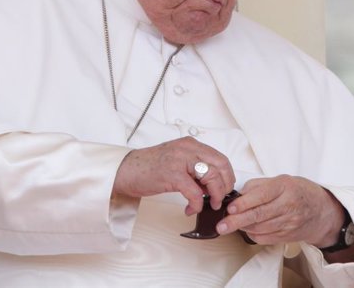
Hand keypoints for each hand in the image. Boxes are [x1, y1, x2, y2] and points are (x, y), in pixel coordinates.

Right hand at [113, 137, 235, 213]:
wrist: (125, 170)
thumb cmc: (150, 168)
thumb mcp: (177, 162)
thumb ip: (195, 169)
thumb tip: (213, 185)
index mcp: (190, 144)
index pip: (220, 158)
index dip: (227, 176)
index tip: (224, 189)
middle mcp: (187, 148)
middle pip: (220, 166)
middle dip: (225, 186)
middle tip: (220, 199)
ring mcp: (180, 160)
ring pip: (211, 177)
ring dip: (215, 195)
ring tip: (209, 205)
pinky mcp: (172, 174)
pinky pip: (195, 192)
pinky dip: (198, 204)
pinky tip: (191, 209)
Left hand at [215, 175, 343, 246]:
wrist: (322, 211)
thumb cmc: (298, 191)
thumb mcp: (281, 180)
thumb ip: (258, 185)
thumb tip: (238, 195)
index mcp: (285, 187)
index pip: (261, 196)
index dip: (244, 203)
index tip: (229, 208)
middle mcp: (288, 205)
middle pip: (259, 215)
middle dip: (237, 221)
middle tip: (221, 226)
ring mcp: (289, 223)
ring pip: (260, 228)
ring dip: (242, 228)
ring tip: (229, 225)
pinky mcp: (287, 236)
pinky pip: (265, 238)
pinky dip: (252, 234)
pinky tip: (246, 229)